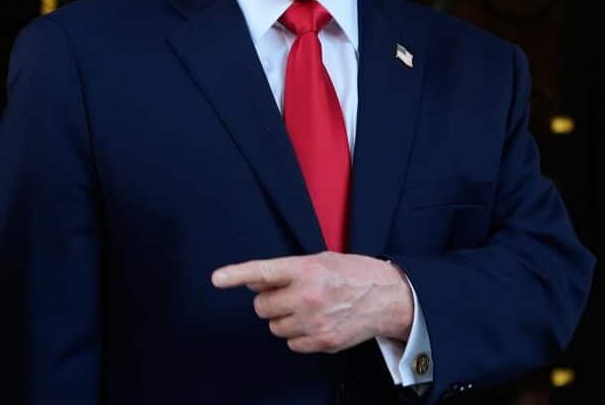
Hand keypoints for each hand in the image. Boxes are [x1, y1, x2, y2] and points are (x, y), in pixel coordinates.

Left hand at [211, 252, 413, 353]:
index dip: (237, 275)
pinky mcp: (323, 342)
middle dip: (270, 301)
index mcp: (305, 269)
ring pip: (274, 327)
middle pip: (262, 306)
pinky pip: (291, 343)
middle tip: (290, 295)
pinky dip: (297, 335)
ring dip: (284, 319)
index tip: (217, 279)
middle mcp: (308, 295)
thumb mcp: (319, 261)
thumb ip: (285, 271)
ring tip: (307, 308)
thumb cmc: (351, 274)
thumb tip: (252, 284)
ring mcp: (315, 321)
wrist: (388, 297)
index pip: (263, 271)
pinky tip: (315, 322)